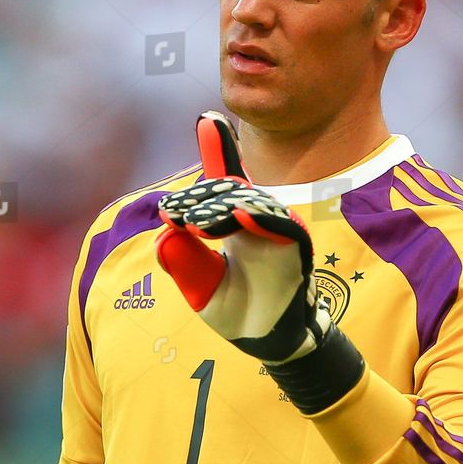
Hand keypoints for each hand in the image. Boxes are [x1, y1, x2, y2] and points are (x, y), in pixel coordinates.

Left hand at [157, 112, 333, 364]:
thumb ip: (183, 263)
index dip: (218, 149)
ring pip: (250, 203)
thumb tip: (166, 234)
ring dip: (221, 208)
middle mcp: (259, 219)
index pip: (225, 182)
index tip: (207, 120)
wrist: (270, 344)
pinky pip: (280, 225)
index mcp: (236, 221)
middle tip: (172, 216)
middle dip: (200, 198)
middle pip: (230, 189)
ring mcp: (280, 229)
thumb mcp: (201, 288)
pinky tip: (239, 214)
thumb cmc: (238, 311)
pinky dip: (259, 218)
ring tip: (194, 223)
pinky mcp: (296, 246)